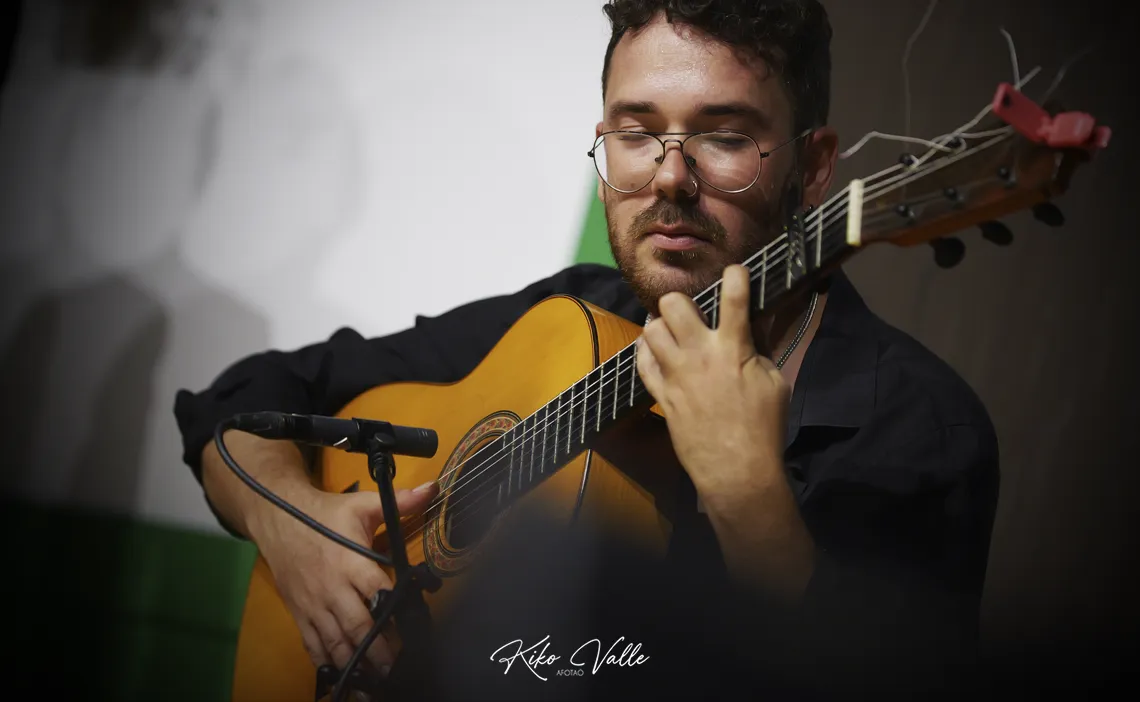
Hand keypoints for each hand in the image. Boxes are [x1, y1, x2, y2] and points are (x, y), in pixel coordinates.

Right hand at [249, 481, 438, 675]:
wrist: (276, 519)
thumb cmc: (323, 515)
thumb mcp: (361, 505)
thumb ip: (400, 501)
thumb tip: (432, 489)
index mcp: (351, 562)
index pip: (375, 591)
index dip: (392, 612)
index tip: (410, 632)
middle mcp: (332, 587)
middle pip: (357, 625)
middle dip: (377, 650)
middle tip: (396, 669)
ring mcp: (314, 604)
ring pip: (335, 640)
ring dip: (355, 662)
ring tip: (374, 682)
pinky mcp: (301, 613)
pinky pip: (313, 643)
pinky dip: (327, 661)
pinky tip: (341, 676)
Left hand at [636, 264, 788, 506]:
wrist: (737, 470)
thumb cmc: (764, 428)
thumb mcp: (776, 382)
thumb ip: (762, 348)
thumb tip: (758, 322)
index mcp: (733, 349)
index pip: (734, 297)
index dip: (736, 275)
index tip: (736, 271)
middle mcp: (699, 355)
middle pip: (674, 304)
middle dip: (683, 300)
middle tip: (692, 311)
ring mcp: (676, 374)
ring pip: (651, 329)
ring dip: (661, 324)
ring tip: (671, 329)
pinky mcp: (662, 394)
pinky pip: (641, 362)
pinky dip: (645, 350)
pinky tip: (654, 349)